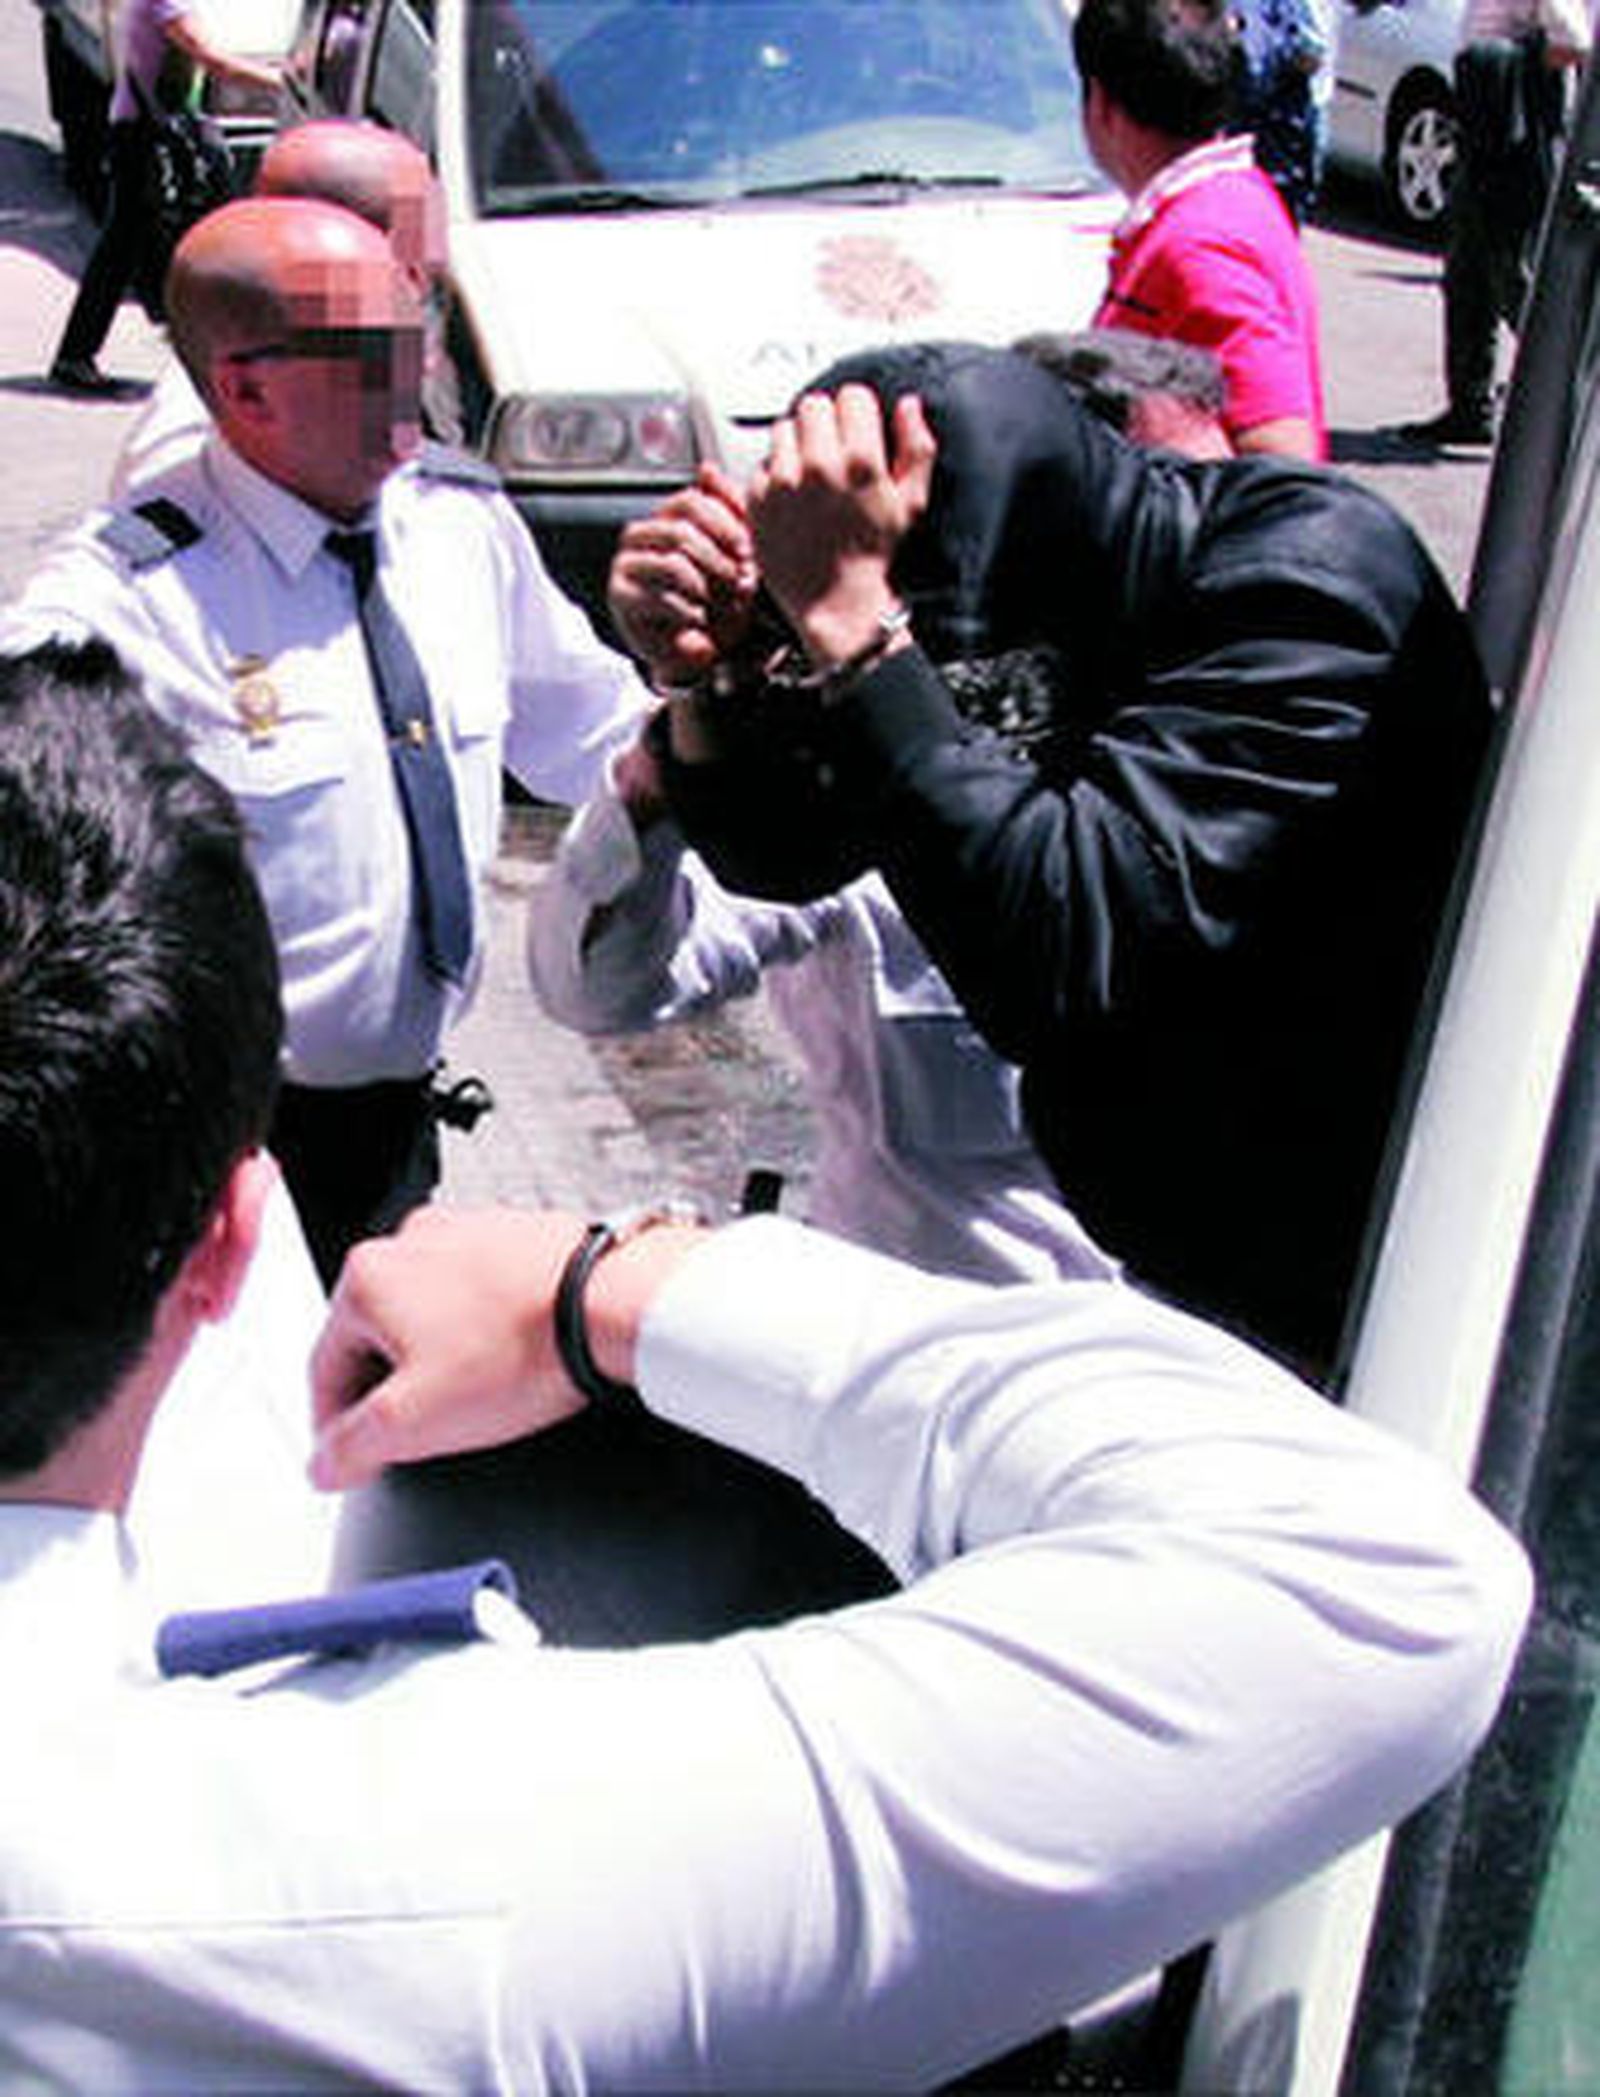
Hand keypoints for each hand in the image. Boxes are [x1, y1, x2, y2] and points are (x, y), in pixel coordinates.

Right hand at [308, 1206, 591, 1489]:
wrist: (612, 1303)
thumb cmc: (523, 1347)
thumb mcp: (413, 1422)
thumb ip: (351, 1447)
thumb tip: (327, 1461)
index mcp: (367, 1278)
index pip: (324, 1369)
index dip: (335, 1427)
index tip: (351, 1455)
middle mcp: (412, 1242)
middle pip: (378, 1337)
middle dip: (393, 1389)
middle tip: (418, 1432)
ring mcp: (467, 1233)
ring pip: (432, 1314)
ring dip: (441, 1358)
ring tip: (476, 1394)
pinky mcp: (515, 1239)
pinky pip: (482, 1296)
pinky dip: (486, 1331)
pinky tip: (511, 1359)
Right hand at [608, 465, 757, 684]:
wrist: (698, 649)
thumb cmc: (716, 601)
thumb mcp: (731, 553)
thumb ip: (725, 510)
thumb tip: (707, 467)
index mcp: (664, 519)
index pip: (690, 501)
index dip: (723, 524)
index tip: (747, 551)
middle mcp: (638, 537)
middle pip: (680, 531)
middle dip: (718, 561)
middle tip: (740, 584)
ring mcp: (625, 566)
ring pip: (673, 565)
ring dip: (708, 590)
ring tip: (723, 606)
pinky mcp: (621, 598)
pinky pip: (662, 598)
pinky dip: (691, 613)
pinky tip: (701, 622)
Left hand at [749, 385, 935, 665]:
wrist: (836, 603)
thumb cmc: (873, 555)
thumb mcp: (911, 503)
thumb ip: (917, 448)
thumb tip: (908, 404)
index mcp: (860, 462)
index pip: (851, 395)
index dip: (857, 412)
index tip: (858, 431)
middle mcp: (818, 467)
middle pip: (814, 404)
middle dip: (825, 422)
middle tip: (832, 451)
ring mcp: (783, 482)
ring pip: (783, 427)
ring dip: (796, 444)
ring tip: (810, 474)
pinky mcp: (756, 499)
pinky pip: (761, 463)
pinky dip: (774, 474)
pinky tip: (792, 498)